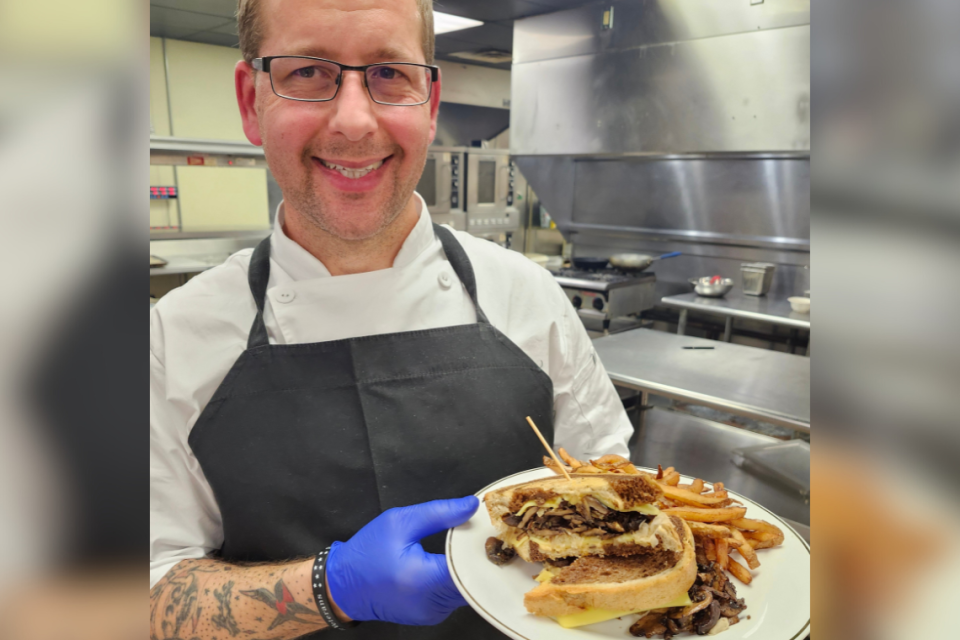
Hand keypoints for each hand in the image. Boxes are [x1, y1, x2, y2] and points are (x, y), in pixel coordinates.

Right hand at [326, 496, 478, 625]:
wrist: (343, 586)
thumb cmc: (366, 553)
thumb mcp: (399, 522)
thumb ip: (439, 513)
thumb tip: (471, 506)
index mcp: (422, 579)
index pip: (469, 566)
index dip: (482, 547)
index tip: (488, 530)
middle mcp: (430, 602)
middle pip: (473, 580)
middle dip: (479, 557)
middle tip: (484, 535)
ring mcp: (432, 613)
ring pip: (468, 590)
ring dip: (470, 569)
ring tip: (468, 546)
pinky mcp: (431, 616)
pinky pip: (455, 596)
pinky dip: (459, 579)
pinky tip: (454, 563)